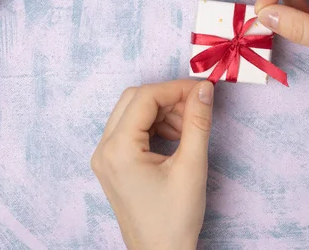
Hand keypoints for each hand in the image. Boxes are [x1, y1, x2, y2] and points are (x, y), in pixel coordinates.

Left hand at [91, 80, 213, 249]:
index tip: (203, 91)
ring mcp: (105, 157)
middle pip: (134, 100)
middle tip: (197, 106)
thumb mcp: (192, 166)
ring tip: (189, 127)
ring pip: (132, 112)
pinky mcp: (114, 164)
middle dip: (168, 98)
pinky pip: (132, 130)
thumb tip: (204, 90)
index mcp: (118, 150)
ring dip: (162, 111)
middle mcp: (104, 150)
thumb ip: (198, 122)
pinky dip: (155, 126)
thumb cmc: (174, 219)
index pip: (145, 97)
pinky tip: (177, 137)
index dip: (176, 88)